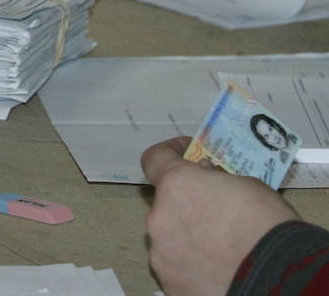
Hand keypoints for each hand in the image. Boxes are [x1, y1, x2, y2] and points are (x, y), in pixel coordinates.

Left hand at [142, 136, 297, 295]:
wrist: (279, 282)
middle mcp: (160, 217)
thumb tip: (211, 183)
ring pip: (170, 238)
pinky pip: (177, 267)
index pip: (155, 158)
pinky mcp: (170, 283)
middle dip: (188, 204)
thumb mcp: (250, 186)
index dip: (171, 153)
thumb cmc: (268, 228)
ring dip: (189, 237)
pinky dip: (193, 266)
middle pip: (167, 203)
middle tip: (216, 211)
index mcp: (177, 185)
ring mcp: (162, 253)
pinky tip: (218, 270)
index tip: (188, 155)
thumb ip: (218, 181)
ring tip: (222, 248)